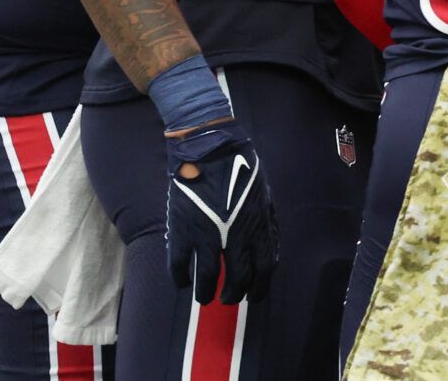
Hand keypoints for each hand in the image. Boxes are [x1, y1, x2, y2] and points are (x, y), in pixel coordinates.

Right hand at [165, 117, 278, 303]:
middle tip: (228, 299)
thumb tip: (268, 247)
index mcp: (258, 226)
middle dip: (234, 295)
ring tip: (203, 297)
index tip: (253, 295)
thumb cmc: (241, 167)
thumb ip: (266, 223)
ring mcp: (207, 235)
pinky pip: (179, 266)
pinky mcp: (183, 231)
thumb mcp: (263, 196)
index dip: (260, 288)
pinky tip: (182, 281)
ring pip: (206, 279)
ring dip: (205, 293)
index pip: (265, 270)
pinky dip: (180, 279)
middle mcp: (234, 236)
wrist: (210, 148)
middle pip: (238, 280)